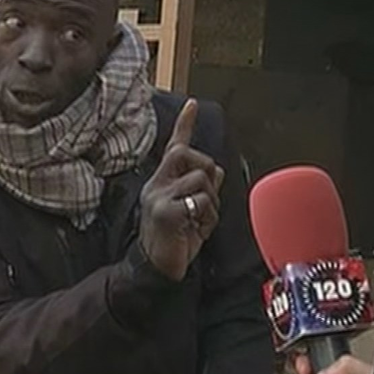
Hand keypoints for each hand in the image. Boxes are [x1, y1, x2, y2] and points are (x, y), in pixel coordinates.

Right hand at [140, 99, 225, 281]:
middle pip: (189, 155)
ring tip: (201, 221)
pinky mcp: (166, 213)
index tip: (192, 104)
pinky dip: (208, 216)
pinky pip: (200, 201)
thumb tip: (216, 171)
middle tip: (205, 198)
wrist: (157, 269)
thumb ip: (200, 189)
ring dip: (211, 202)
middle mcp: (157, 185)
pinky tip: (199, 230)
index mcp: (161, 182)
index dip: (184, 125)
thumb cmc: (174, 240)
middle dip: (207, 171)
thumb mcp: (190, 211)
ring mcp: (159, 198)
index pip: (174, 147)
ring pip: (201, 179)